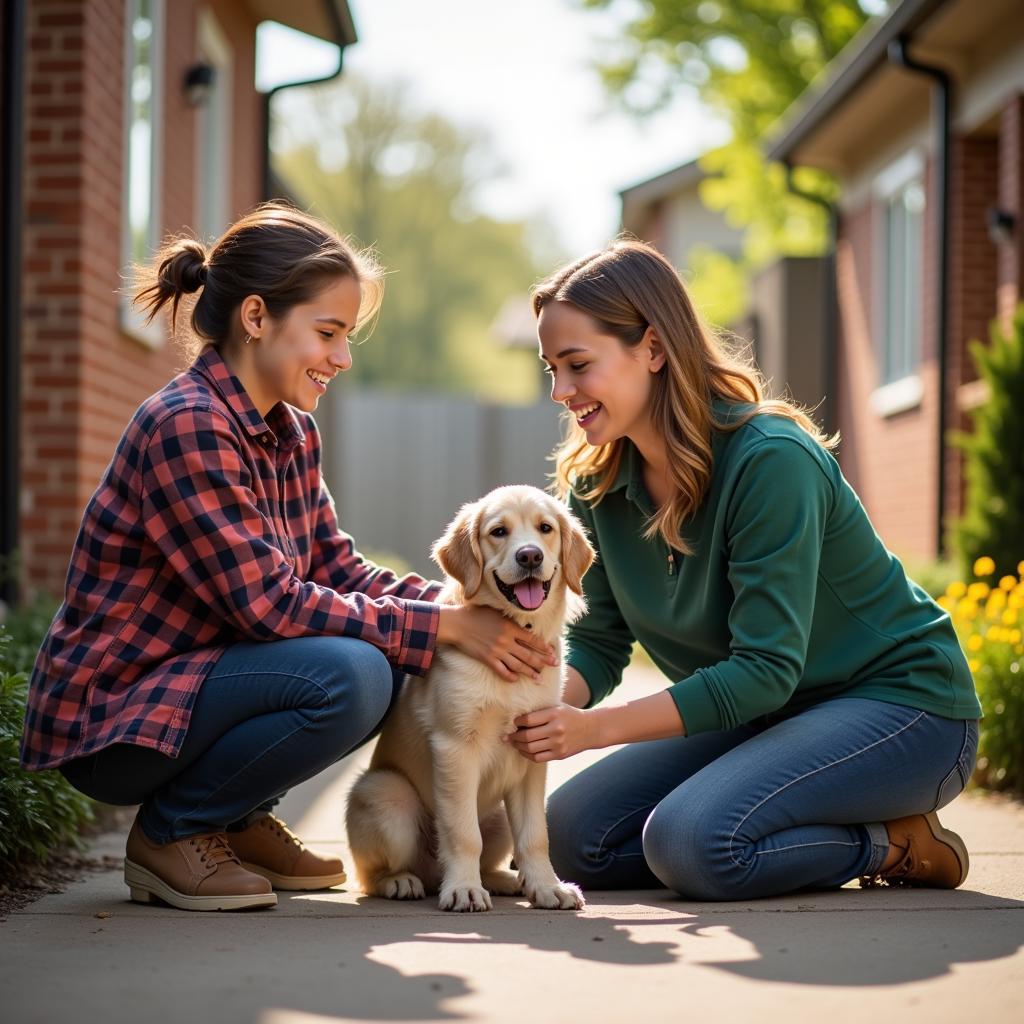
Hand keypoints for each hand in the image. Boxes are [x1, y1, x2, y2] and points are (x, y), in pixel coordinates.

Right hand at [436, 604, 556, 681]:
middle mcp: (507, 641)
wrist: (457, 624)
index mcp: (511, 627)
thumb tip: (524, 626)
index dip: (544, 647)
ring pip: (518, 665)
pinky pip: (502, 671)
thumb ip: (510, 621)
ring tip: (539, 678)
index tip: (552, 652)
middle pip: (529, 654)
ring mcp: (497, 651)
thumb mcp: (496, 613)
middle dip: (543, 661)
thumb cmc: (476, 614)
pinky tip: (516, 679)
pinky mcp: (487, 659)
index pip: (532, 639)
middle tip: (555, 665)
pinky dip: (510, 676)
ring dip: (530, 672)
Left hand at [504, 703, 598, 761]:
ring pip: (530, 748)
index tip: (513, 722)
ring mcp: (558, 744)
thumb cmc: (570, 715)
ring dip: (518, 746)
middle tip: (507, 735)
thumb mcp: (557, 707)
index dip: (517, 722)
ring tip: (513, 743)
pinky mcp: (559, 754)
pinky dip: (527, 754)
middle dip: (514, 736)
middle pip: (527, 736)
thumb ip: (540, 711)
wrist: (591, 728)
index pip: (528, 719)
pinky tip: (524, 750)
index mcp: (554, 714)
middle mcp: (556, 729)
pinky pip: (537, 757)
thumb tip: (517, 717)